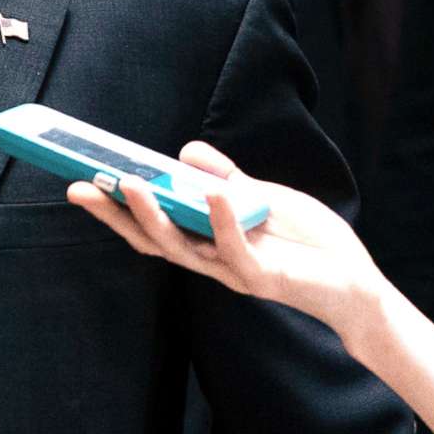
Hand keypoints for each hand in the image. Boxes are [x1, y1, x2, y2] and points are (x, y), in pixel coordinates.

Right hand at [67, 141, 385, 345]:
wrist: (356, 283)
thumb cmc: (310, 243)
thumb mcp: (264, 198)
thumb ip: (226, 178)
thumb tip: (184, 150)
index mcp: (206, 241)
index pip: (152, 224)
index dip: (115, 205)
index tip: (81, 177)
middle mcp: (211, 260)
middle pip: (150, 239)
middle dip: (112, 214)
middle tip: (78, 186)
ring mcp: (233, 271)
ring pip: (181, 247)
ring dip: (153, 215)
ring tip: (129, 182)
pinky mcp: (262, 277)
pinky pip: (235, 248)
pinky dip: (222, 220)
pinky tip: (213, 193)